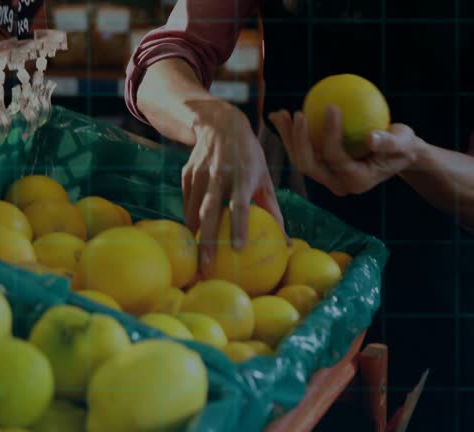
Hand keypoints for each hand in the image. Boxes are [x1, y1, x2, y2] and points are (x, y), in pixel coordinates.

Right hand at [182, 99, 283, 264]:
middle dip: (207, 241)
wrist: (220, 124)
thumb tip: (287, 243)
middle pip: (210, 212)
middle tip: (207, 266)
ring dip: (194, 235)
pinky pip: (187, 202)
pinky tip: (193, 237)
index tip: (239, 249)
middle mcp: (219, 174)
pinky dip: (189, 220)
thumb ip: (273, 210)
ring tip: (196, 260)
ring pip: (192, 210)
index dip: (240, 226)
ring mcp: (199, 173)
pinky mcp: (187, 174)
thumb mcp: (264, 177)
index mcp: (242, 174)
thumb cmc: (249, 156)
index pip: (240, 204)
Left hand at [268, 106, 424, 195]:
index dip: (331, 134)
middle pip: (309, 165)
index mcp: (355, 181)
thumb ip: (390, 142)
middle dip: (298, 141)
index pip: (336, 158)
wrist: (397, 153)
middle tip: (298, 113)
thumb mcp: (404, 143)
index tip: (332, 106)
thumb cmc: (403, 145)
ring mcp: (326, 176)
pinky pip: (301, 150)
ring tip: (280, 113)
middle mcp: (336, 183)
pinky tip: (283, 113)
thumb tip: (372, 138)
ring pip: (300, 159)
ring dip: (287, 137)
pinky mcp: (320, 166)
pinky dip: (291, 134)